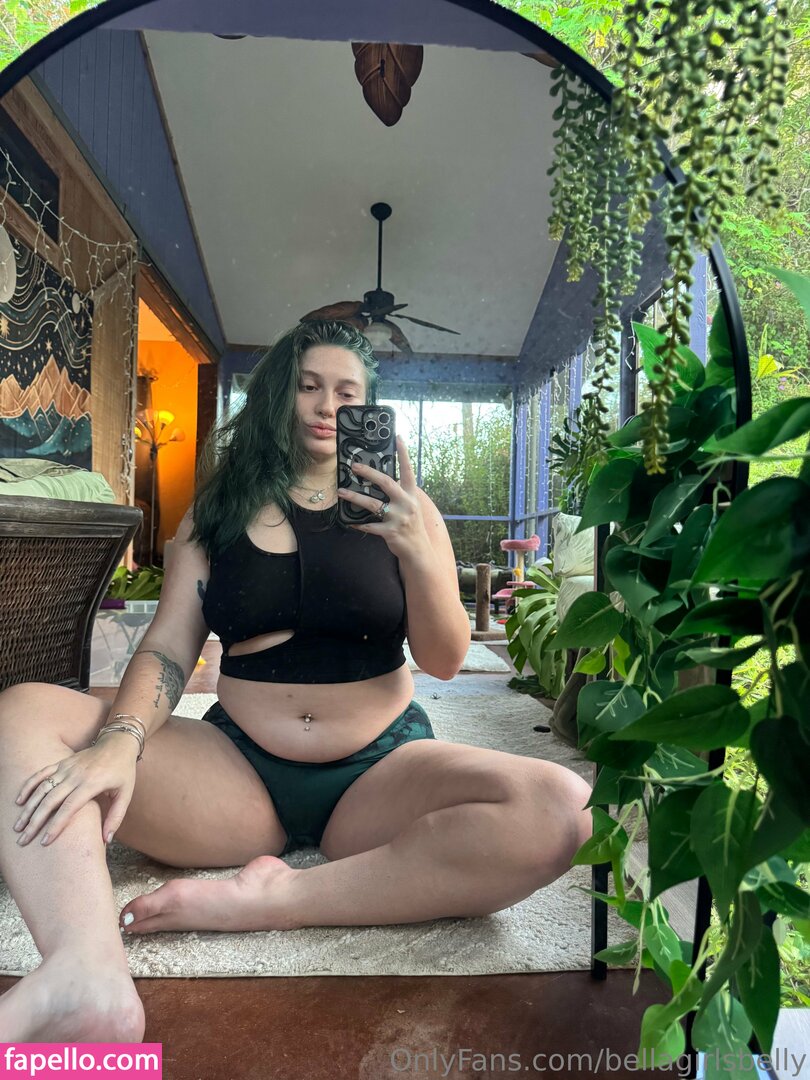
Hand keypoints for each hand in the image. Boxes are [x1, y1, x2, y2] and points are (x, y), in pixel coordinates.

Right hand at [12, 737, 137, 847]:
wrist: (118, 743)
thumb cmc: (123, 771)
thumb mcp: (126, 794)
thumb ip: (116, 818)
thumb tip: (106, 840)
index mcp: (92, 783)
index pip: (69, 808)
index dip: (56, 825)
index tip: (45, 841)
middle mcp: (76, 775)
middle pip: (50, 800)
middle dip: (35, 822)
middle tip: (24, 840)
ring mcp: (67, 767)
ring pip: (42, 788)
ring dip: (28, 807)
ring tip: (18, 826)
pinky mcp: (62, 762)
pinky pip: (41, 774)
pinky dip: (29, 786)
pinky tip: (19, 801)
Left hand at [337, 436, 429, 558]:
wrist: (418, 550)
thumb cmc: (411, 525)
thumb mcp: (410, 506)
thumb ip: (399, 493)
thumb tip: (381, 480)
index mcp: (411, 495)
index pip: (408, 470)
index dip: (403, 453)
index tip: (398, 437)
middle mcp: (407, 504)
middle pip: (386, 483)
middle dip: (369, 473)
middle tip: (354, 466)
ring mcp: (398, 518)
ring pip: (373, 504)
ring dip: (355, 497)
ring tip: (342, 492)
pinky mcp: (390, 532)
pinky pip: (370, 526)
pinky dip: (358, 523)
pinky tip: (350, 522)